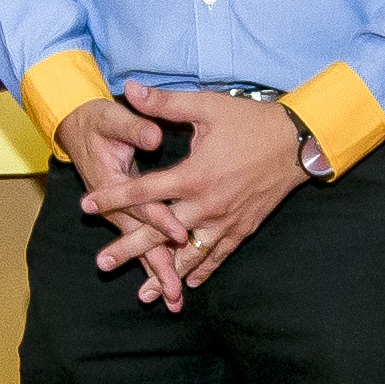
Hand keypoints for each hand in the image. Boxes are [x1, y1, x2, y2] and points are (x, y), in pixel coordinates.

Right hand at [56, 94, 189, 308]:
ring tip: (174, 302)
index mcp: (111, 181)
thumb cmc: (97, 121)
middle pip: (139, 239)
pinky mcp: (125, 217)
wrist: (76, 128)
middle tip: (174, 293)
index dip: (160, 218)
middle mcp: (113, 206)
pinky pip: (141, 245)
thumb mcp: (111, 117)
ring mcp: (119, 214)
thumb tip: (153, 135)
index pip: (141, 203)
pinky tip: (170, 285)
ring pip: (140, 249)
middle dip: (158, 266)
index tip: (179, 233)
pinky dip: (154, 265)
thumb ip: (133, 127)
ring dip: (156, 274)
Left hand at [106, 84, 311, 296]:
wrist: (297, 142)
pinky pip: (218, 256)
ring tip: (142, 293)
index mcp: (194, 176)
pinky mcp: (243, 229)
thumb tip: (131, 89)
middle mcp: (207, 205)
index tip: (86, 206)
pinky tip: (187, 283)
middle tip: (102, 264)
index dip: (113, 198)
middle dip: (129, 249)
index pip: (144, 191)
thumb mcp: (207, 107)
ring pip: (189, 255)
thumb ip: (165, 103)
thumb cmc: (251, 122)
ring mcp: (225, 221)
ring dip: (164, 273)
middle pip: (160, 233)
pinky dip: (202, 270)